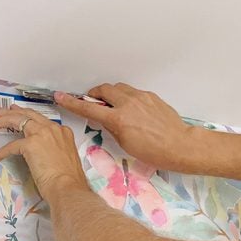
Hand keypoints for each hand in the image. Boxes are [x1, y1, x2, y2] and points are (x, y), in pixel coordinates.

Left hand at [0, 104, 88, 199]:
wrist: (68, 187)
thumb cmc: (68, 180)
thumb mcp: (64, 159)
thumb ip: (53, 151)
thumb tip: (40, 154)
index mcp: (63, 132)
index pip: (41, 119)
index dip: (27, 116)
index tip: (18, 114)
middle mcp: (53, 129)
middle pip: (28, 115)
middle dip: (11, 112)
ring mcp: (42, 134)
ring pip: (17, 120)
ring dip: (1, 122)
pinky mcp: (30, 144)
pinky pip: (10, 146)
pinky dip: (0, 153)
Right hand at [54, 83, 198, 171]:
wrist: (179, 145)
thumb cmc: (153, 152)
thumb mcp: (125, 144)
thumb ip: (112, 128)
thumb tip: (106, 119)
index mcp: (118, 119)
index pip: (89, 109)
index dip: (72, 103)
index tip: (61, 97)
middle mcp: (128, 104)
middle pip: (103, 90)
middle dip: (95, 94)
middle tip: (93, 102)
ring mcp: (141, 97)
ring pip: (119, 88)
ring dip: (112, 94)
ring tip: (113, 105)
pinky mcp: (151, 96)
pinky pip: (133, 92)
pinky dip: (127, 97)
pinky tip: (133, 110)